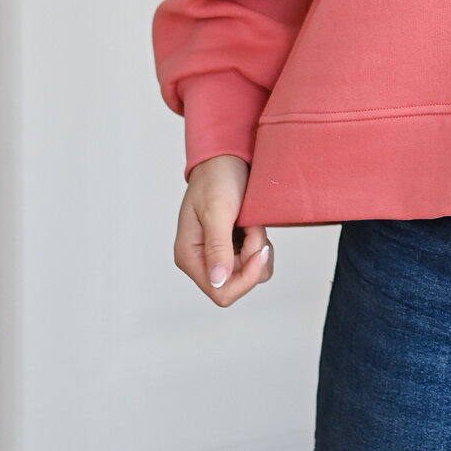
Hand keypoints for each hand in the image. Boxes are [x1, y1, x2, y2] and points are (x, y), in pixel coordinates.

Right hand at [174, 154, 273, 305]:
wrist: (226, 158)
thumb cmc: (217, 178)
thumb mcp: (218, 211)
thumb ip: (217, 247)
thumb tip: (217, 280)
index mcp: (189, 256)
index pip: (220, 291)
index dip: (245, 278)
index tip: (259, 249)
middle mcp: (202, 261)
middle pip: (238, 283)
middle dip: (253, 257)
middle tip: (251, 227)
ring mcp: (218, 256)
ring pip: (250, 274)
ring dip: (258, 248)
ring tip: (250, 223)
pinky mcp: (232, 248)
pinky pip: (255, 261)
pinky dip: (260, 243)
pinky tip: (252, 224)